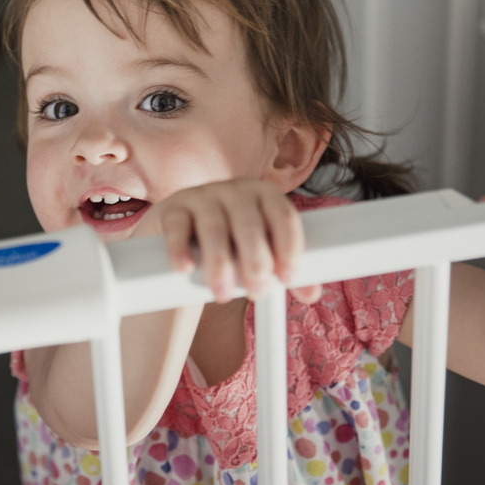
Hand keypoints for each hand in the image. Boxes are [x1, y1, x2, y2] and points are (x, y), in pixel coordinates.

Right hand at [133, 179, 321, 303]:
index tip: (288, 277)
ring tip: (221, 293)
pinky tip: (185, 269)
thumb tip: (312, 292)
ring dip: (219, 264)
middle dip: (255, 261)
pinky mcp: (173, 209)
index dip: (289, 247)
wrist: (185, 234)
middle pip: (250, 224)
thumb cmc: (232, 244)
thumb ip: (284, 271)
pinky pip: (177, 226)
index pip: (283, 217)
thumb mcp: (259, 252)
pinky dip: (180, 249)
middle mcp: (236, 191)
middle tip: (257, 291)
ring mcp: (202, 196)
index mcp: (265, 195)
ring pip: (214, 228)